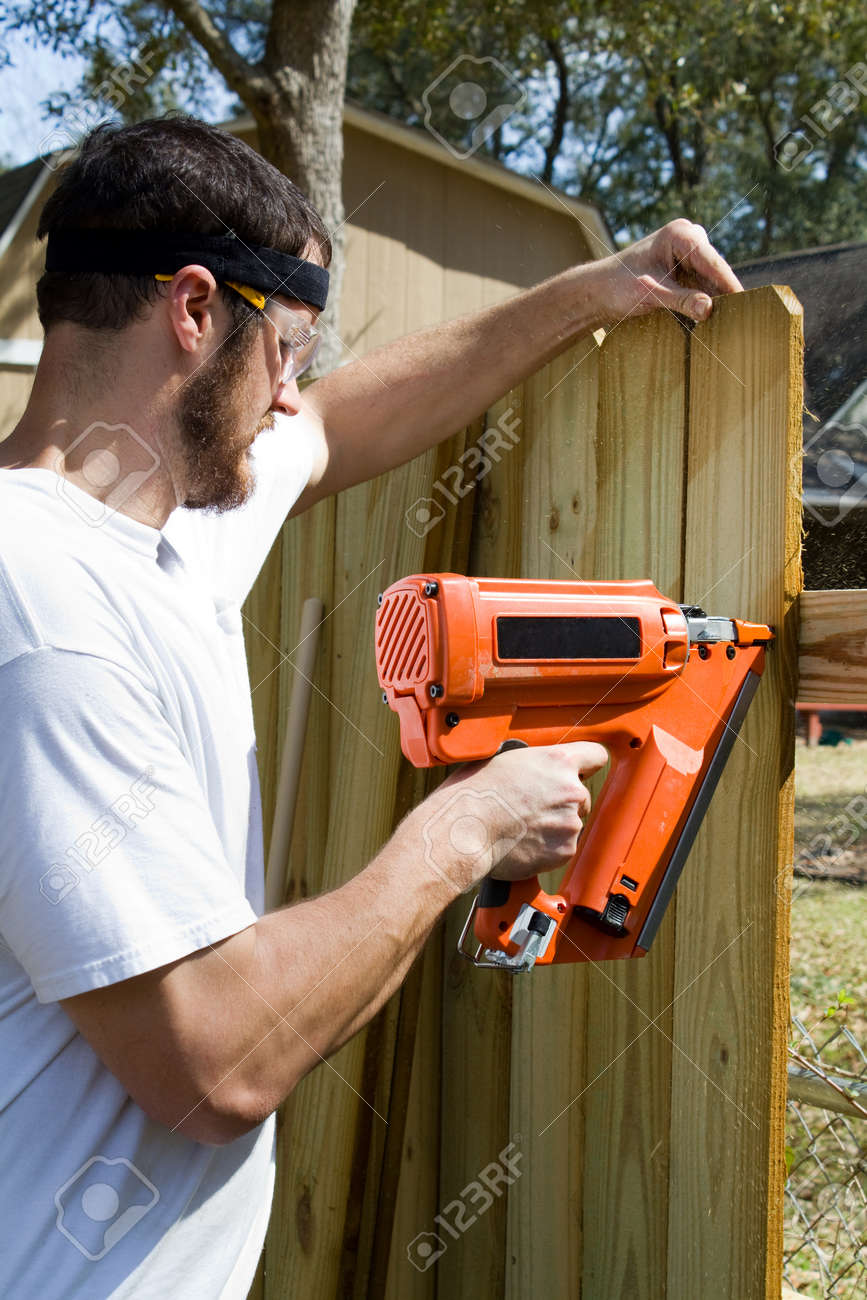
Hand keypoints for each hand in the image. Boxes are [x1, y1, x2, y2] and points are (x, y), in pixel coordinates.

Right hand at [422, 743, 608, 892]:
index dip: (586, 765)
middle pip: (581, 795)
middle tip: (531, 808)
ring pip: (570, 824)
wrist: (463, 829)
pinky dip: (546, 849)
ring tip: (520, 827)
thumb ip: (533, 765)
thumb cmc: (474, 793)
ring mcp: (570, 822)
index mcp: (557, 761)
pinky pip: (561, 848)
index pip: (596, 755)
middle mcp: (571, 790)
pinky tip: (522, 843)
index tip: (580, 772)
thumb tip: (534, 771)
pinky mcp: (564, 850)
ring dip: (552, 827)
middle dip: (562, 802)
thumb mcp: (504, 760)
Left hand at [594, 218, 742, 325]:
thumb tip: (709, 308)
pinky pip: (702, 285)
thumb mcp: (651, 294)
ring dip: (716, 300)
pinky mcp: (685, 267)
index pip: (713, 262)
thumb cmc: (618, 287)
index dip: (730, 284)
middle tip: (743, 319)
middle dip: (724, 294)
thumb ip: (681, 301)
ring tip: (732, 323)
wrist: (598, 291)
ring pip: (711, 280)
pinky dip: (705, 301)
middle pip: (715, 270)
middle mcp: (688, 237)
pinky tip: (714, 320)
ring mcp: (688, 252)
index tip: (747, 303)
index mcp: (681, 235)